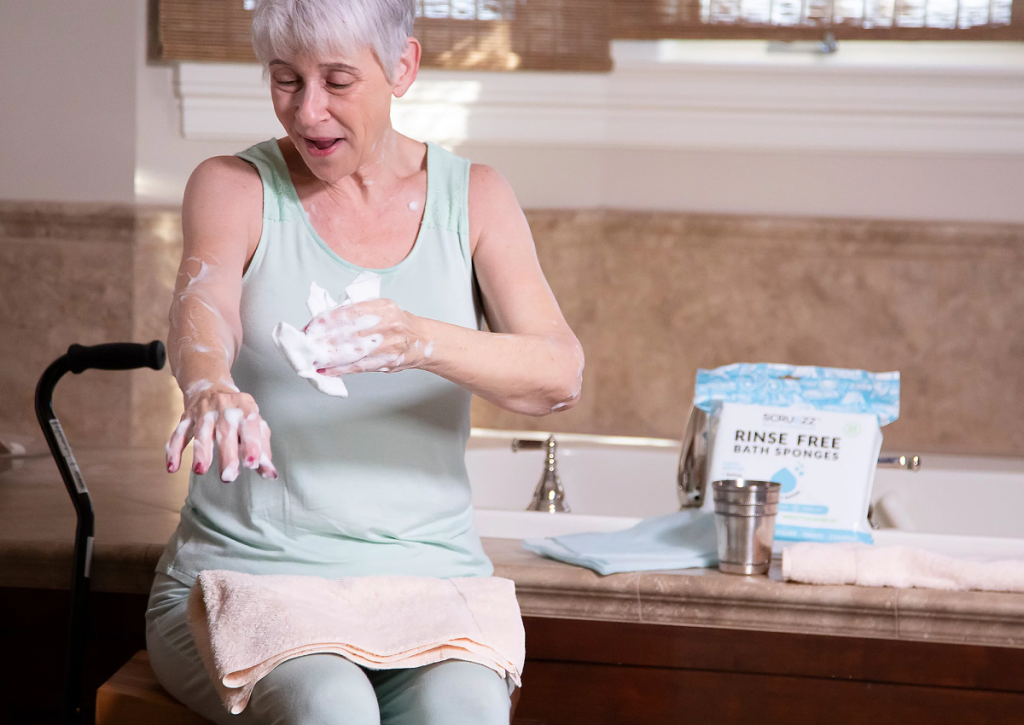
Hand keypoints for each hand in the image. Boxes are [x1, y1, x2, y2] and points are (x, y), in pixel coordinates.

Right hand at [165, 382, 276, 481]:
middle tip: (228, 477)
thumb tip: (270, 475)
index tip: (252, 464)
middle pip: (225, 431)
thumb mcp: (254, 425)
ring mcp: (203, 412)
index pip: (250, 426)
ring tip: (200, 470)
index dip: (252, 444)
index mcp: (246, 410)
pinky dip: (173, 451)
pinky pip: (178, 434)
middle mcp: (225, 409)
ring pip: (201, 432)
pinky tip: (172, 468)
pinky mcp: (186, 418)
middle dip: (227, 454)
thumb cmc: (238, 413)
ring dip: (200, 452)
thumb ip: (263, 450)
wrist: (211, 387)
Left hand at [303, 298, 428, 375]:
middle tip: (306, 344)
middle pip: (348, 333)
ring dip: (328, 356)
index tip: (311, 327)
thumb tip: (327, 320)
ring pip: (351, 351)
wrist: (422, 340)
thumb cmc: (398, 322)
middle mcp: (387, 325)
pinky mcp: (386, 361)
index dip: (326, 321)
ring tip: (312, 358)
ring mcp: (388, 345)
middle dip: (323, 340)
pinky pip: (359, 366)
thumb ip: (358, 311)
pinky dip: (340, 369)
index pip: (348, 313)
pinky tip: (326, 370)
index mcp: (383, 307)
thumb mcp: (381, 307)